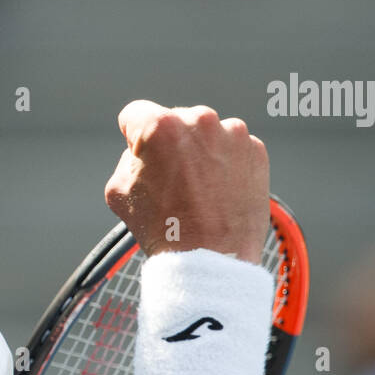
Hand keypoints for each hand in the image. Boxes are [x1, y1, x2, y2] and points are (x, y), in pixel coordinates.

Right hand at [104, 100, 268, 263]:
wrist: (211, 259)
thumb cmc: (161, 228)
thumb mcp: (119, 191)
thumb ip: (127, 159)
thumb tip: (142, 152)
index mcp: (160, 126)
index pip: (135, 114)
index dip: (131, 135)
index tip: (138, 152)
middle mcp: (199, 120)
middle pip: (174, 121)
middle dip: (170, 144)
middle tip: (171, 180)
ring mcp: (232, 134)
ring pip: (206, 134)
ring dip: (200, 152)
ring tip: (198, 190)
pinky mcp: (256, 150)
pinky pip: (232, 149)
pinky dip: (225, 164)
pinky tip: (218, 192)